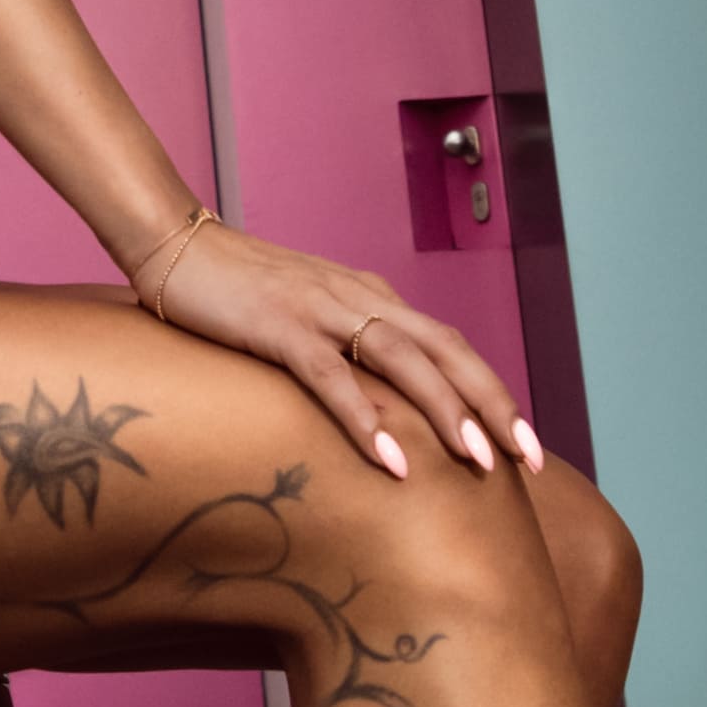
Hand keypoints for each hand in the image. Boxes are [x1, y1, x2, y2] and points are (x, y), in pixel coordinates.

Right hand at [129, 214, 543, 485]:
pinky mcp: (278, 326)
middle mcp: (360, 299)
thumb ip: (348, 353)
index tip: (527, 446)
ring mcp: (321, 310)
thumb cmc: (238, 292)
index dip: (493, 394)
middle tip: (532, 460)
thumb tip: (384, 412)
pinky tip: (388, 457)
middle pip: (447, 352)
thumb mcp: (309, 321)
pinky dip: (364, 416)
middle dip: (494, 406)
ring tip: (476, 462)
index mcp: (373, 298)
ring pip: (403, 360)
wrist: (175, 244)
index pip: (451, 347)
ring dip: (444, 411)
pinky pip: (331, 375)